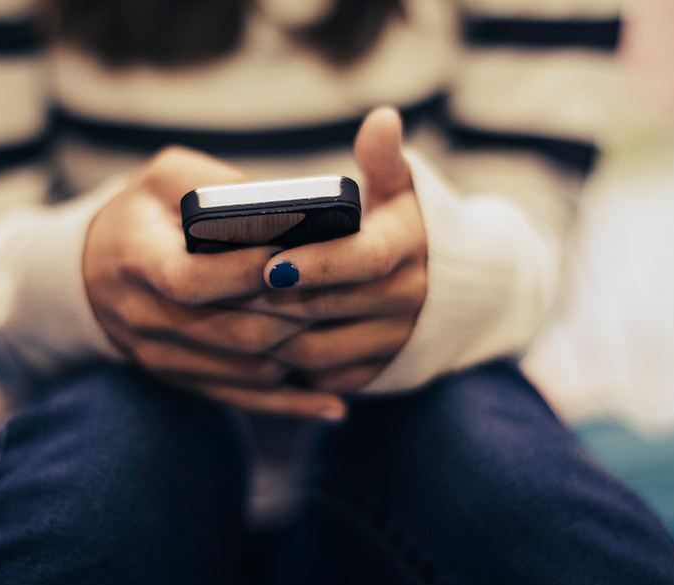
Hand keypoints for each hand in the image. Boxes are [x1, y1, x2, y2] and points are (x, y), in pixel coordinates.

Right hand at [84, 146, 347, 418]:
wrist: (90, 273)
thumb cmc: (141, 216)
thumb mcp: (163, 178)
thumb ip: (214, 184)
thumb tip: (281, 209)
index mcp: (138, 262)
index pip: (191, 280)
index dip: (245, 273)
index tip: (293, 256)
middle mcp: (147, 318)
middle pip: (232, 331)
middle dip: (292, 314)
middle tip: (342, 295)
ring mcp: (164, 357)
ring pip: (245, 370)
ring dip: (298, 354)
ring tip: (344, 333)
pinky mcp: (183, 380)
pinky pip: (241, 400)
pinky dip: (289, 404)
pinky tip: (331, 404)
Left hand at [228, 107, 426, 391]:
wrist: (452, 289)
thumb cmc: (405, 226)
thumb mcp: (402, 188)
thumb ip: (385, 157)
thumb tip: (382, 119)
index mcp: (408, 249)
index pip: (361, 259)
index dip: (316, 263)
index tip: (272, 261)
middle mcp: (407, 300)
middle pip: (326, 308)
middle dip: (272, 300)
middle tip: (221, 289)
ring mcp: (391, 342)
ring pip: (316, 351)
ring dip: (269, 335)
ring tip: (229, 313)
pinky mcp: (375, 374)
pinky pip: (322, 377)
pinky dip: (286, 365)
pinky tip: (254, 341)